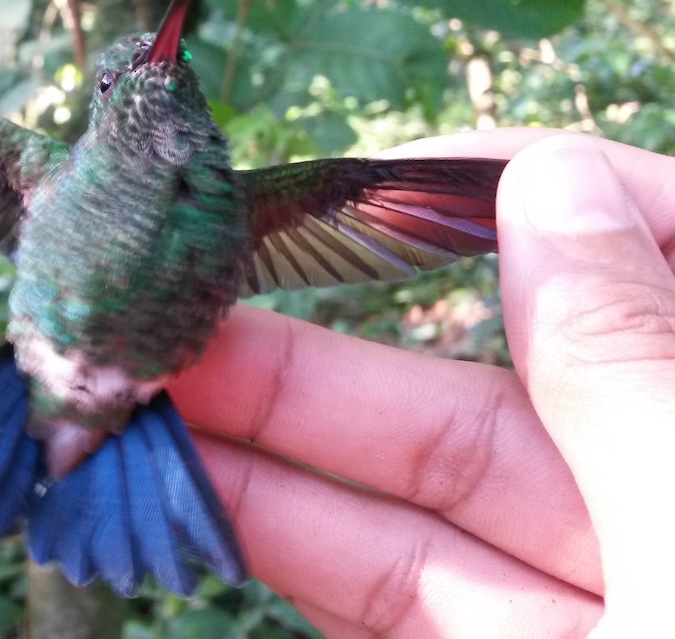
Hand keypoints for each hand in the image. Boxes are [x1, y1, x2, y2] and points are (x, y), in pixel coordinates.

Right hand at [172, 130, 674, 635]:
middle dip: (325, 358)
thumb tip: (553, 177)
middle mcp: (668, 505)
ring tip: (151, 405)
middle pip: (497, 397)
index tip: (402, 178)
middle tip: (184, 317)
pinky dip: (307, 551)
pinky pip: (413, 599)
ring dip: (281, 455)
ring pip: (430, 504)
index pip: (661, 258)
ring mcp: (605, 603)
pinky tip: (206, 500)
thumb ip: (625, 369)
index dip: (546, 192)